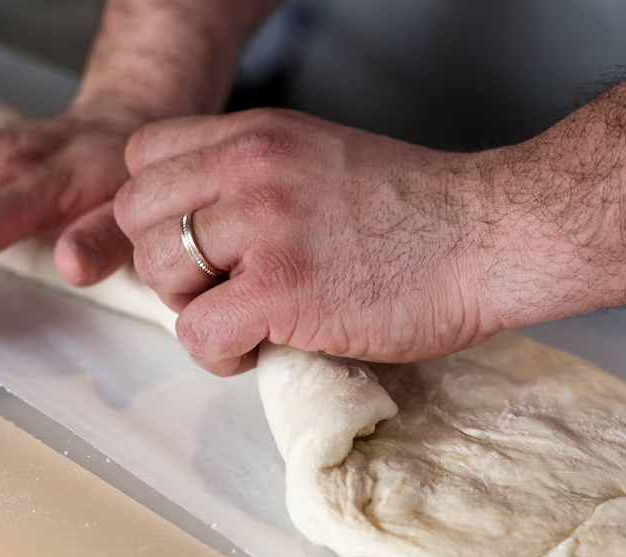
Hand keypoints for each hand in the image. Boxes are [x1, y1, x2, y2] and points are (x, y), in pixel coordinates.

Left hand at [115, 109, 505, 375]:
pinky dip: (217, 353)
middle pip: (135, 215)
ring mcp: (263, 225)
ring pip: (157, 272)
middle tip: (215, 287)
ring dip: (191, 308)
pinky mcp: (280, 289)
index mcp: (256, 134)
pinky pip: (196, 332)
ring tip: (245, 317)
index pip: (143, 156)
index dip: (156, 208)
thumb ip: (251, 179)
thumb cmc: (416, 210)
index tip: (191, 241)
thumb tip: (197, 226)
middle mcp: (250, 168)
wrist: (489, 237)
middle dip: (165, 262)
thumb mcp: (318, 158)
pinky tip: (259, 346)